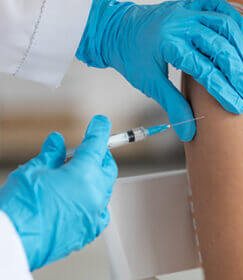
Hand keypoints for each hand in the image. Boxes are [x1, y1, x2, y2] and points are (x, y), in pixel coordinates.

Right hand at [0, 115, 117, 270]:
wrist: (11, 245)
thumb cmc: (20, 208)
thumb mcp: (33, 172)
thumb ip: (51, 155)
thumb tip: (57, 142)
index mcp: (84, 173)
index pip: (98, 144)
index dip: (99, 129)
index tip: (100, 123)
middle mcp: (95, 193)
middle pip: (106, 166)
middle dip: (98, 156)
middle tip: (82, 153)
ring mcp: (94, 213)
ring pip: (104, 188)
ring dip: (94, 179)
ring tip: (73, 178)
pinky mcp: (88, 231)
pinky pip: (100, 212)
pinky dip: (94, 203)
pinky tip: (80, 200)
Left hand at [76, 0, 242, 140]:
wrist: (115, 29)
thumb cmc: (131, 56)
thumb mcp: (149, 83)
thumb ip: (173, 105)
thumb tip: (190, 133)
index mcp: (169, 44)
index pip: (205, 71)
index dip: (224, 91)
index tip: (237, 107)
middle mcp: (181, 24)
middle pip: (220, 48)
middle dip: (238, 73)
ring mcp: (187, 10)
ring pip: (224, 24)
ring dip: (240, 48)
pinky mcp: (190, 4)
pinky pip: (217, 4)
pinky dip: (233, 18)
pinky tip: (242, 35)